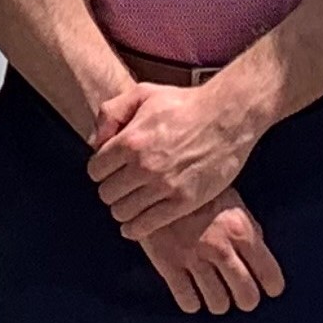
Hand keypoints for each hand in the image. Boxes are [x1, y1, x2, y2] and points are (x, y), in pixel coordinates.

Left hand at [88, 74, 268, 237]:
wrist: (228, 117)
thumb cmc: (185, 104)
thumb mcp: (142, 93)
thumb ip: (111, 112)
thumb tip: (95, 142)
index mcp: (130, 140)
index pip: (95, 171)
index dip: (100, 171)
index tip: (110, 171)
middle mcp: (144, 165)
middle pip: (107, 194)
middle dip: (111, 191)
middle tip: (121, 187)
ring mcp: (164, 186)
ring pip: (123, 212)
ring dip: (123, 210)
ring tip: (130, 204)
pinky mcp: (184, 202)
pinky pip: (147, 225)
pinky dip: (136, 228)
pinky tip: (136, 224)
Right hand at [138, 191, 283, 315]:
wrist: (155, 180)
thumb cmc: (197, 191)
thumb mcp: (231, 200)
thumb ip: (248, 228)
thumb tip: (259, 256)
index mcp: (240, 230)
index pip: (269, 274)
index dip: (272, 286)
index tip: (269, 288)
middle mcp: (220, 248)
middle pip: (246, 297)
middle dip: (246, 299)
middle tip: (240, 294)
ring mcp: (194, 258)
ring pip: (218, 304)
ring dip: (219, 301)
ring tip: (215, 292)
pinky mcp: (168, 264)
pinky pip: (188, 302)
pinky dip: (192, 302)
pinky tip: (191, 291)